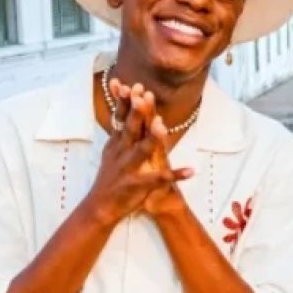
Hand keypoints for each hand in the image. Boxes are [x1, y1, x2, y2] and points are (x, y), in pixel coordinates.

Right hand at [86, 80, 192, 225]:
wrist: (101, 207)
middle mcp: (121, 153)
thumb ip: (120, 131)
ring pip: (142, 151)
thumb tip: (125, 109)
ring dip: (152, 139)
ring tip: (162, 126)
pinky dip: (175, 175)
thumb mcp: (112, 151)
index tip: (134, 84)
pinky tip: (191, 171)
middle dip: (138, 112)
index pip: (121, 119)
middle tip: (146, 94)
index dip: (127, 102)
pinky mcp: (138, 185)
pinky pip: (160, 180)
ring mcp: (129, 169)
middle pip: (130, 129)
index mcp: (117, 144)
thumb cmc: (111, 177)